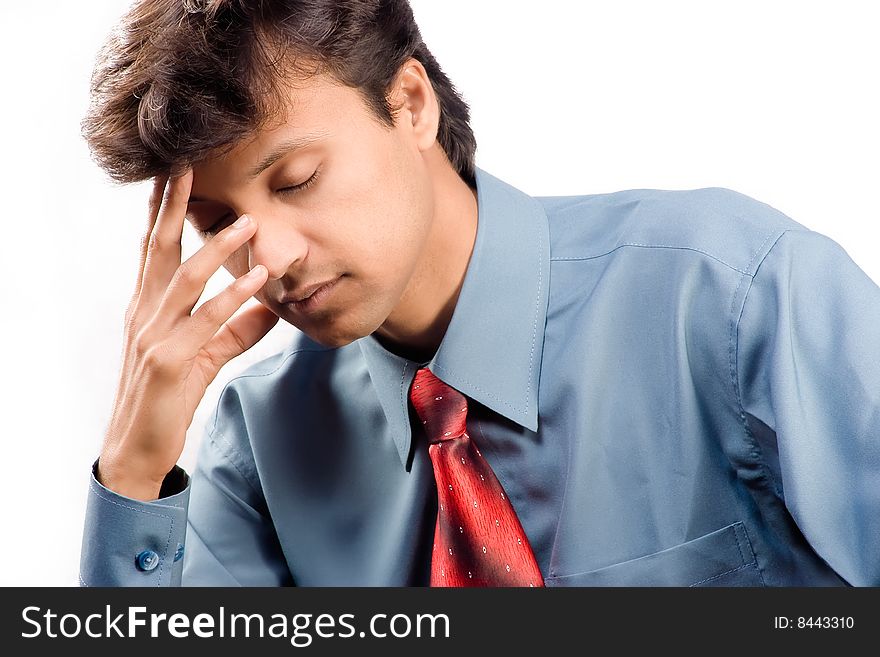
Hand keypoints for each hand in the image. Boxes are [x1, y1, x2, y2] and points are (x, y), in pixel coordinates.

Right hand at [97, 170, 278, 500]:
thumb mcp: (208, 355)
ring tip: (248, 221)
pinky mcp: (167, 361)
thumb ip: (238, 329)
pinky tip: (257, 279)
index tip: (179, 170)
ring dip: (217, 247)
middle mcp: (145, 312)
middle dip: (174, 205)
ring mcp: (153, 335)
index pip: (155, 247)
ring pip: (184, 279)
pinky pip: (206, 322)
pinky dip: (233, 297)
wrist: (138, 448)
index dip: (165, 209)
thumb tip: (272, 306)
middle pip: (159, 248)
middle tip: (190, 163)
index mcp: (149, 306)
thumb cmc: (169, 397)